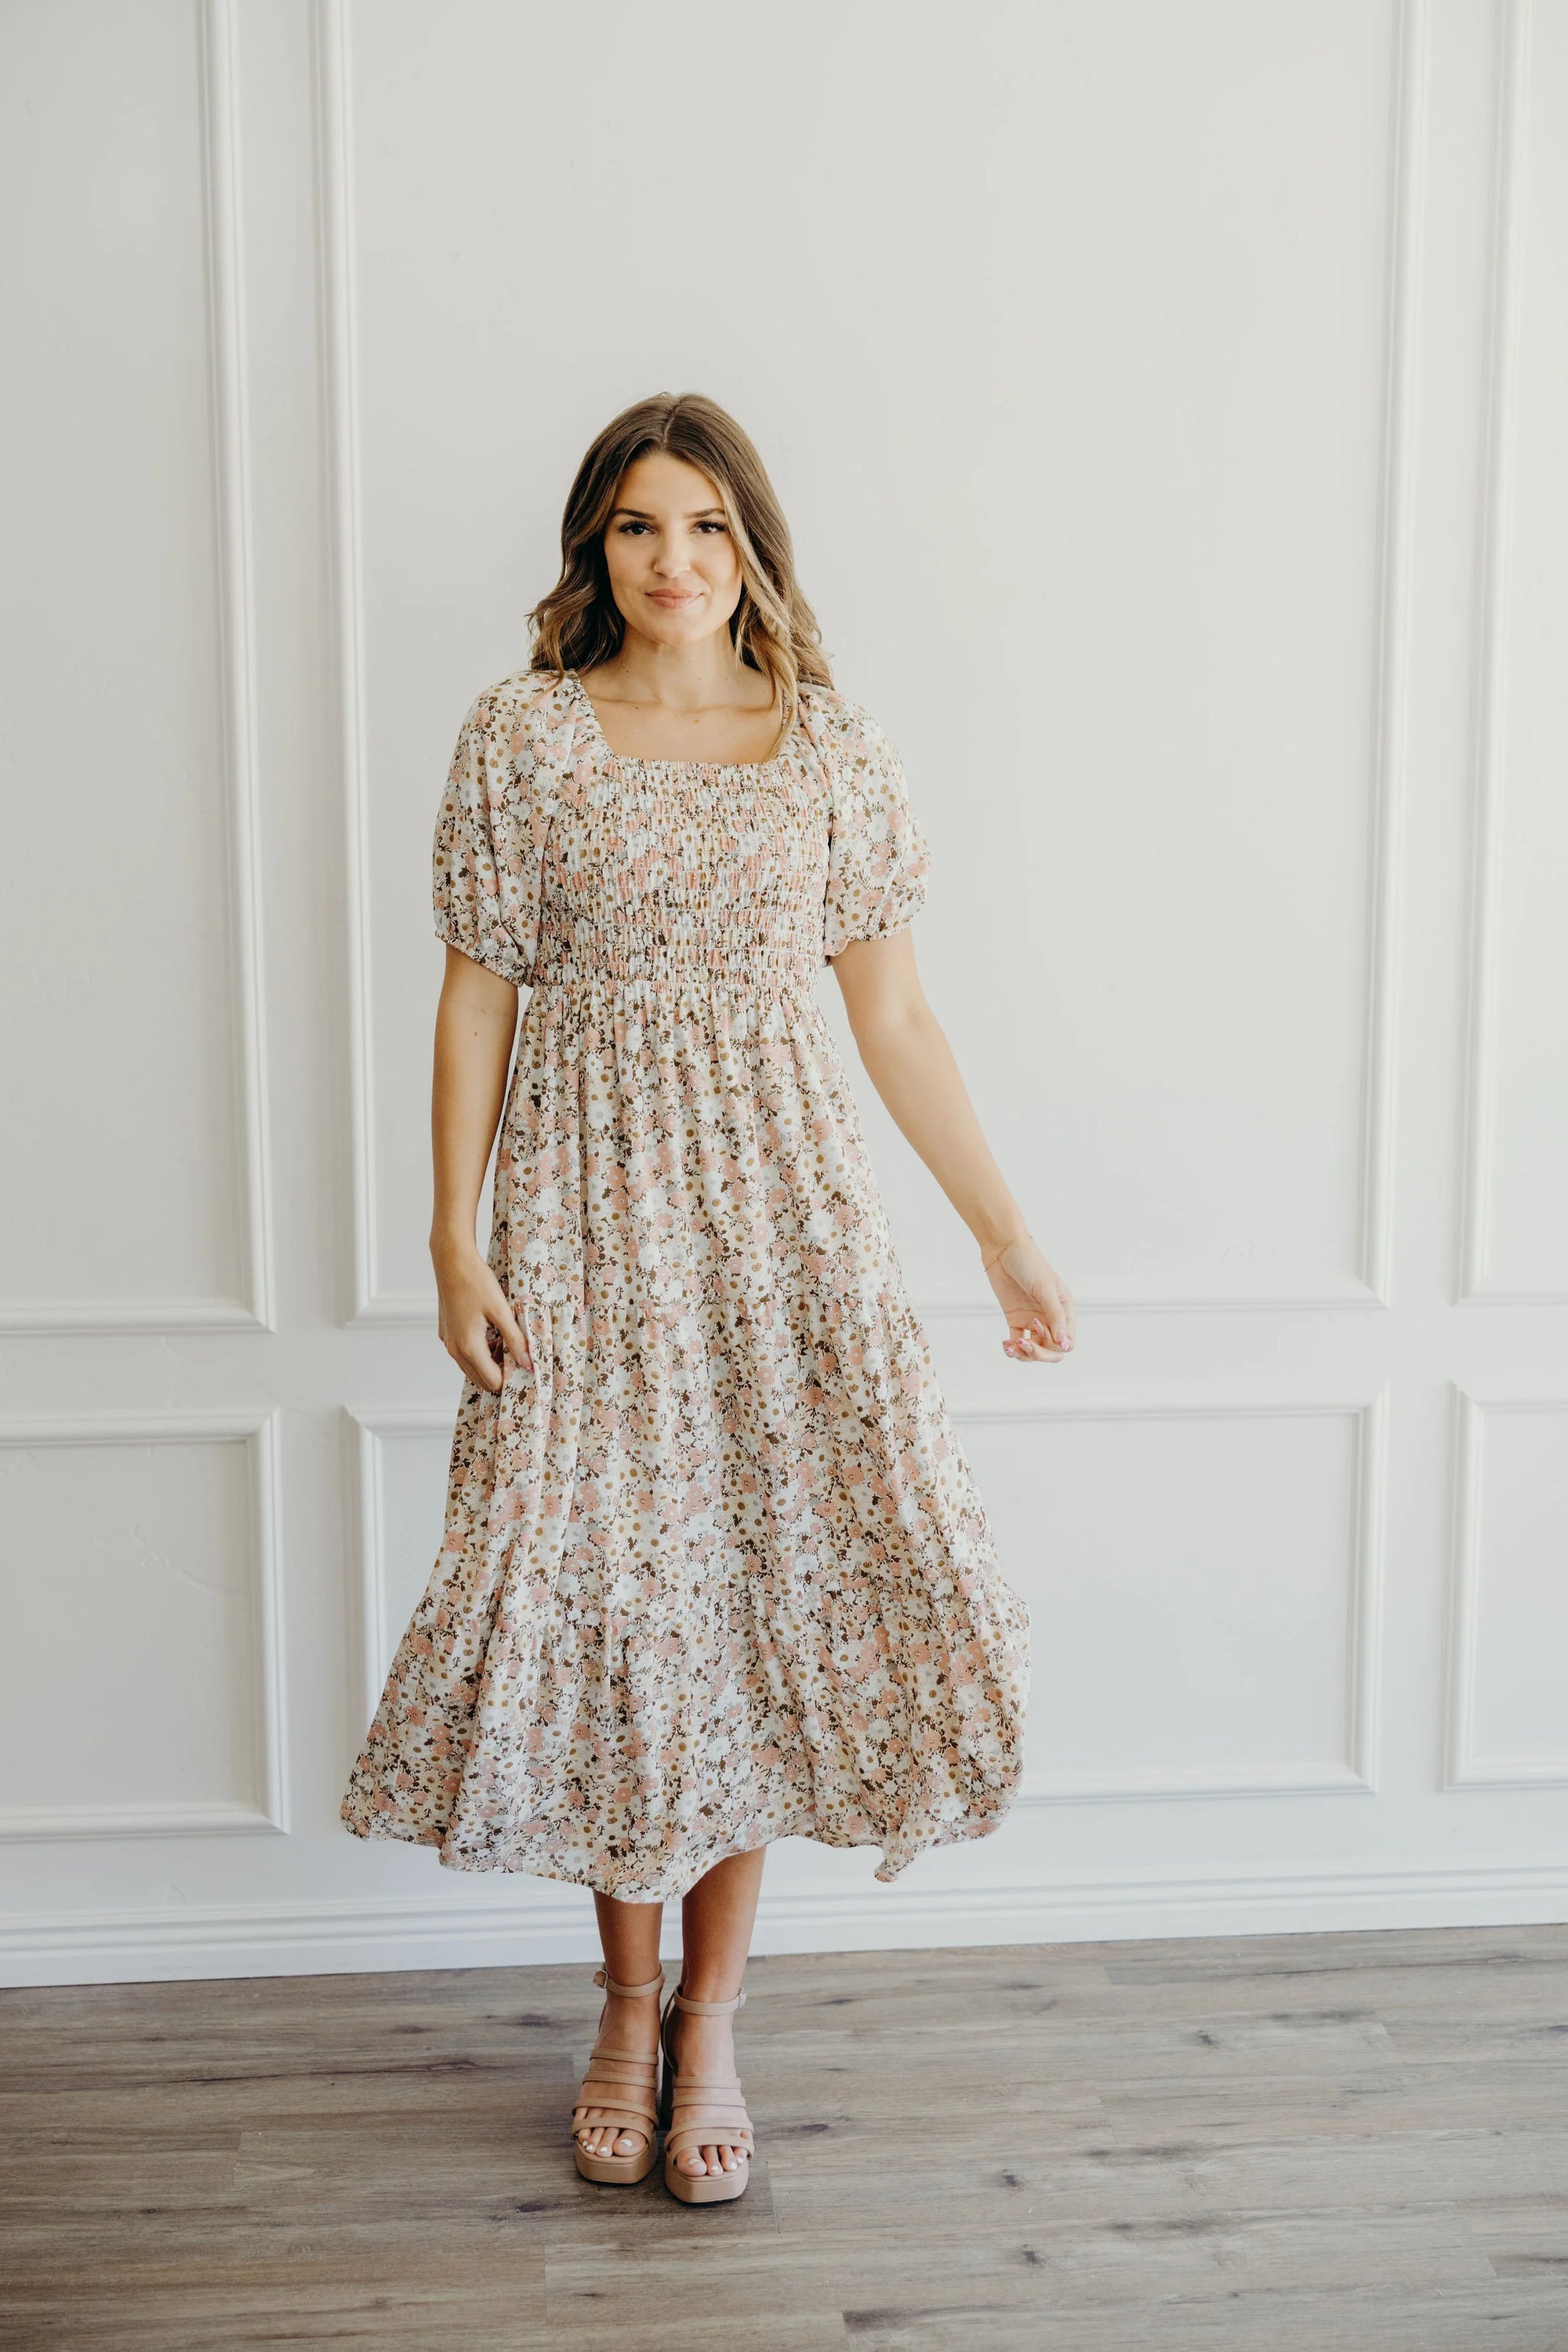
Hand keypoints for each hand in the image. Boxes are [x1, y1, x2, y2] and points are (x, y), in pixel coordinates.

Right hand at [432, 1240, 530, 1391]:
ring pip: (472, 1368)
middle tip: (518, 1355)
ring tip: (506, 1342)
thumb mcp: (502, 1311)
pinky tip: (492, 1334)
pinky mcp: (447, 1334)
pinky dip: (480, 1353)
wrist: (452, 1261)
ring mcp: (448, 1342)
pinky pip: (465, 1354)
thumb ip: (515, 1340)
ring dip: (490, 1363)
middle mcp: (455, 1350)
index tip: (526, 1366)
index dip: (511, 1378)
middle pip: (481, 1380)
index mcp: (469, 1347)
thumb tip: (528, 1363)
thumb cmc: (476, 1282)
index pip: (493, 1382)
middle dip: (501, 1373)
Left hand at [983, 1235, 1074, 1362]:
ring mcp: (1032, 1320)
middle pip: (1053, 1350)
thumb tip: (1065, 1344)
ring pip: (1035, 1350)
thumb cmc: (1029, 1262)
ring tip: (1012, 1346)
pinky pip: (1018, 1343)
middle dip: (1040, 1354)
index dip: (1056, 1345)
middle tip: (1025, 1344)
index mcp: (1065, 1311)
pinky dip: (1013, 1349)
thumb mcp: (1045, 1288)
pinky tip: (1006, 1345)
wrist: (1003, 1249)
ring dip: (1025, 1354)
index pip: (1068, 1342)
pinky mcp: (1016, 1320)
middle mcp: (1050, 1318)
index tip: (1039, 1328)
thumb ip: (1055, 1316)